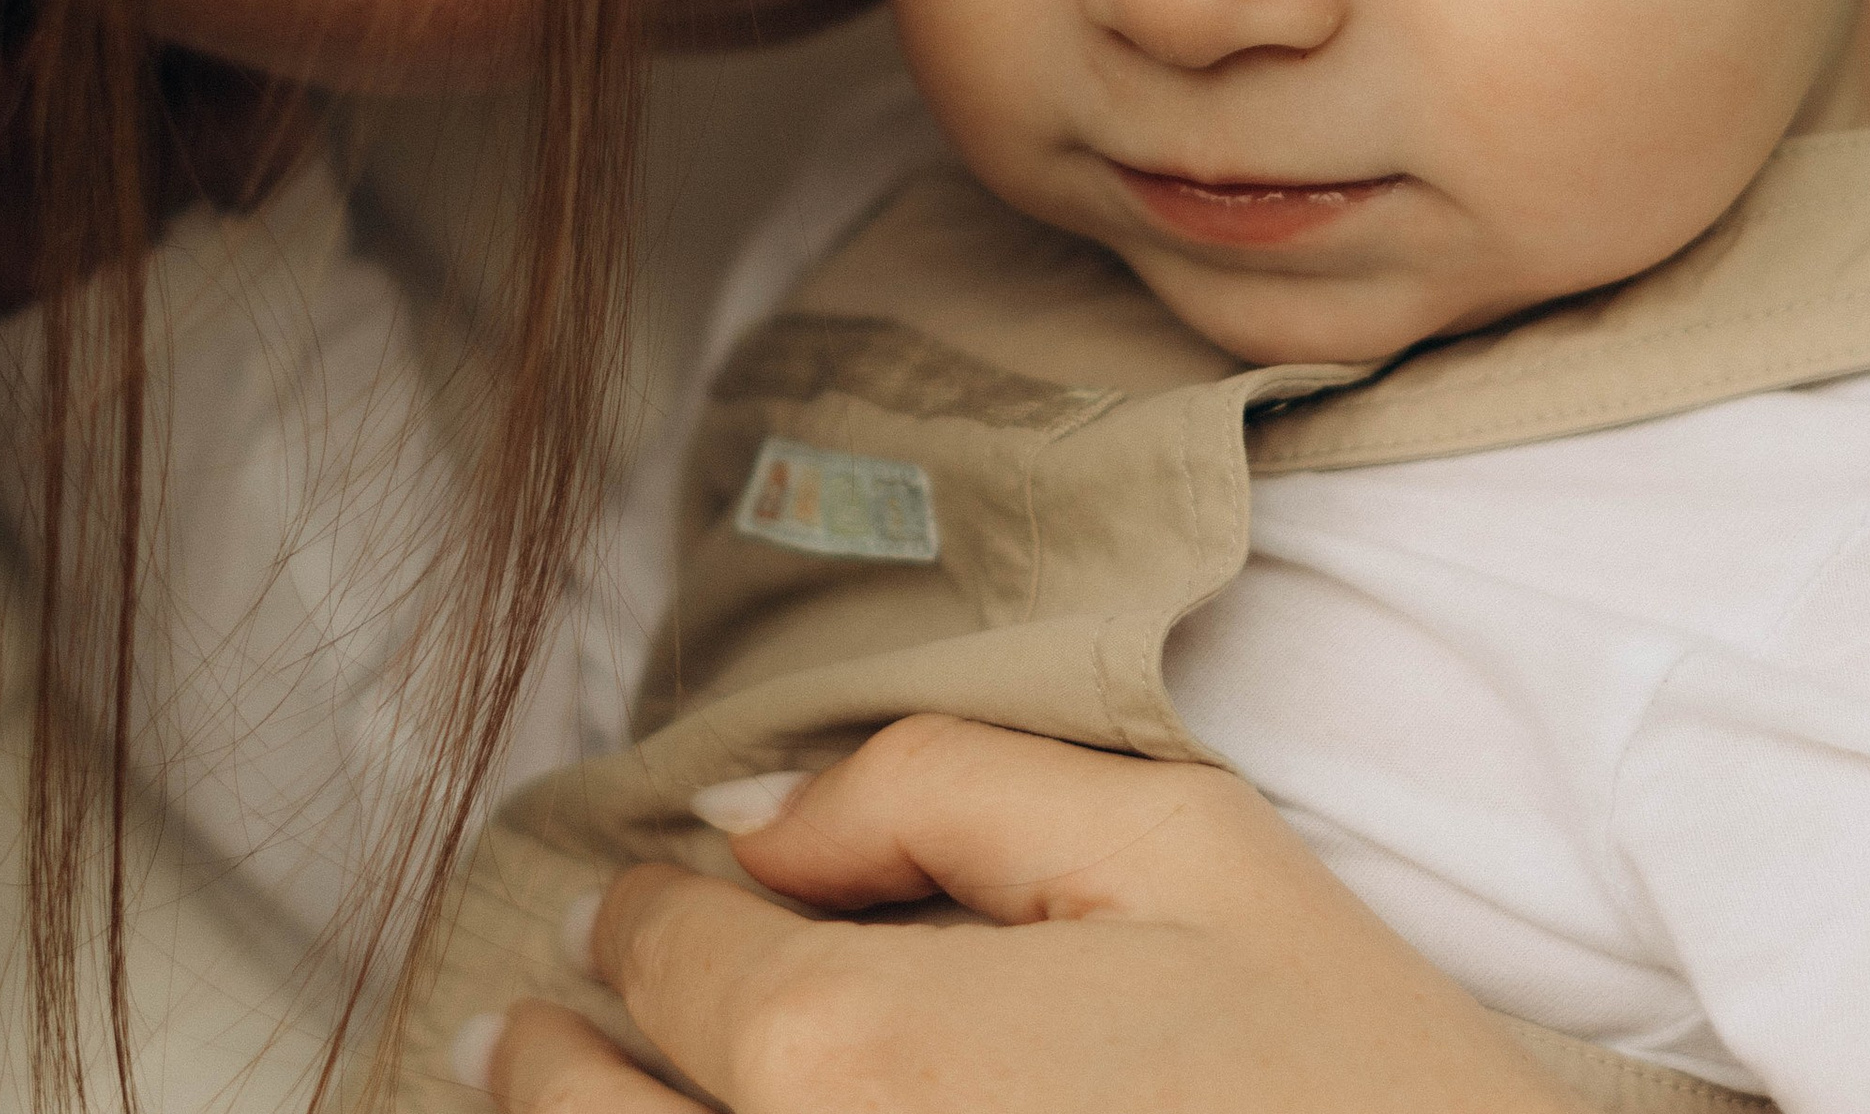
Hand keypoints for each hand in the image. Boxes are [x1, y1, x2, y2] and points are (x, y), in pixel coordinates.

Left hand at [478, 714, 1583, 1112]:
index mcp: (868, 1061)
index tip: (637, 897)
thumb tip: (751, 827)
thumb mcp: (1177, 847)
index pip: (674, 960)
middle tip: (525, 1020)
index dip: (644, 909)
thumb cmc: (1343, 1077)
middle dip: (554, 1050)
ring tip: (548, 1098)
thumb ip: (939, 787)